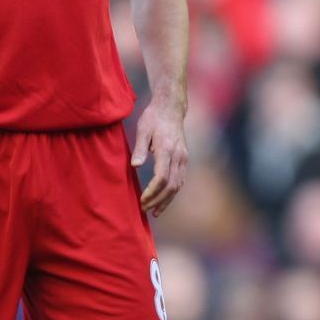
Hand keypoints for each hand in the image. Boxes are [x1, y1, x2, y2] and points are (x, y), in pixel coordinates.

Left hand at [133, 95, 188, 215]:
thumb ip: (140, 148)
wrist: (171, 108)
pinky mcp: (184, 159)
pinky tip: (163, 200)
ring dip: (166, 200)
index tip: (142, 200)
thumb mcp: (142, 129)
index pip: (162, 177)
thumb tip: (135, 165)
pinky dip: (172, 193)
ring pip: (178, 185)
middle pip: (172, 185)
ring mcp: (183, 158)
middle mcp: (179, 156)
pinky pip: (180, 180)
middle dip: (158, 200)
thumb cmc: (154, 118)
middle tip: (144, 209)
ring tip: (154, 211)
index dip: (153, 192)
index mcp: (167, 149)